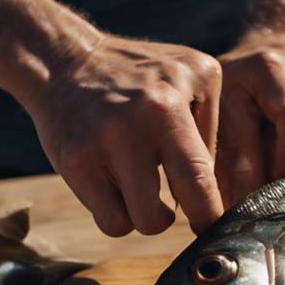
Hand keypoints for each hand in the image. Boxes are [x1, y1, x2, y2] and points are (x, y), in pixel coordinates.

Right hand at [29, 35, 224, 235]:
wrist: (65, 60)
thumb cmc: (144, 77)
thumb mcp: (194, 80)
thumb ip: (210, 132)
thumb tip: (219, 195)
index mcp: (167, 107)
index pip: (198, 179)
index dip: (210, 214)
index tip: (216, 224)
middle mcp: (130, 128)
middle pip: (156, 216)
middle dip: (175, 222)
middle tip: (179, 211)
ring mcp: (97, 148)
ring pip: (131, 224)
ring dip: (145, 217)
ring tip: (146, 190)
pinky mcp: (72, 165)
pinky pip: (107, 220)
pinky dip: (118, 213)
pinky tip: (122, 189)